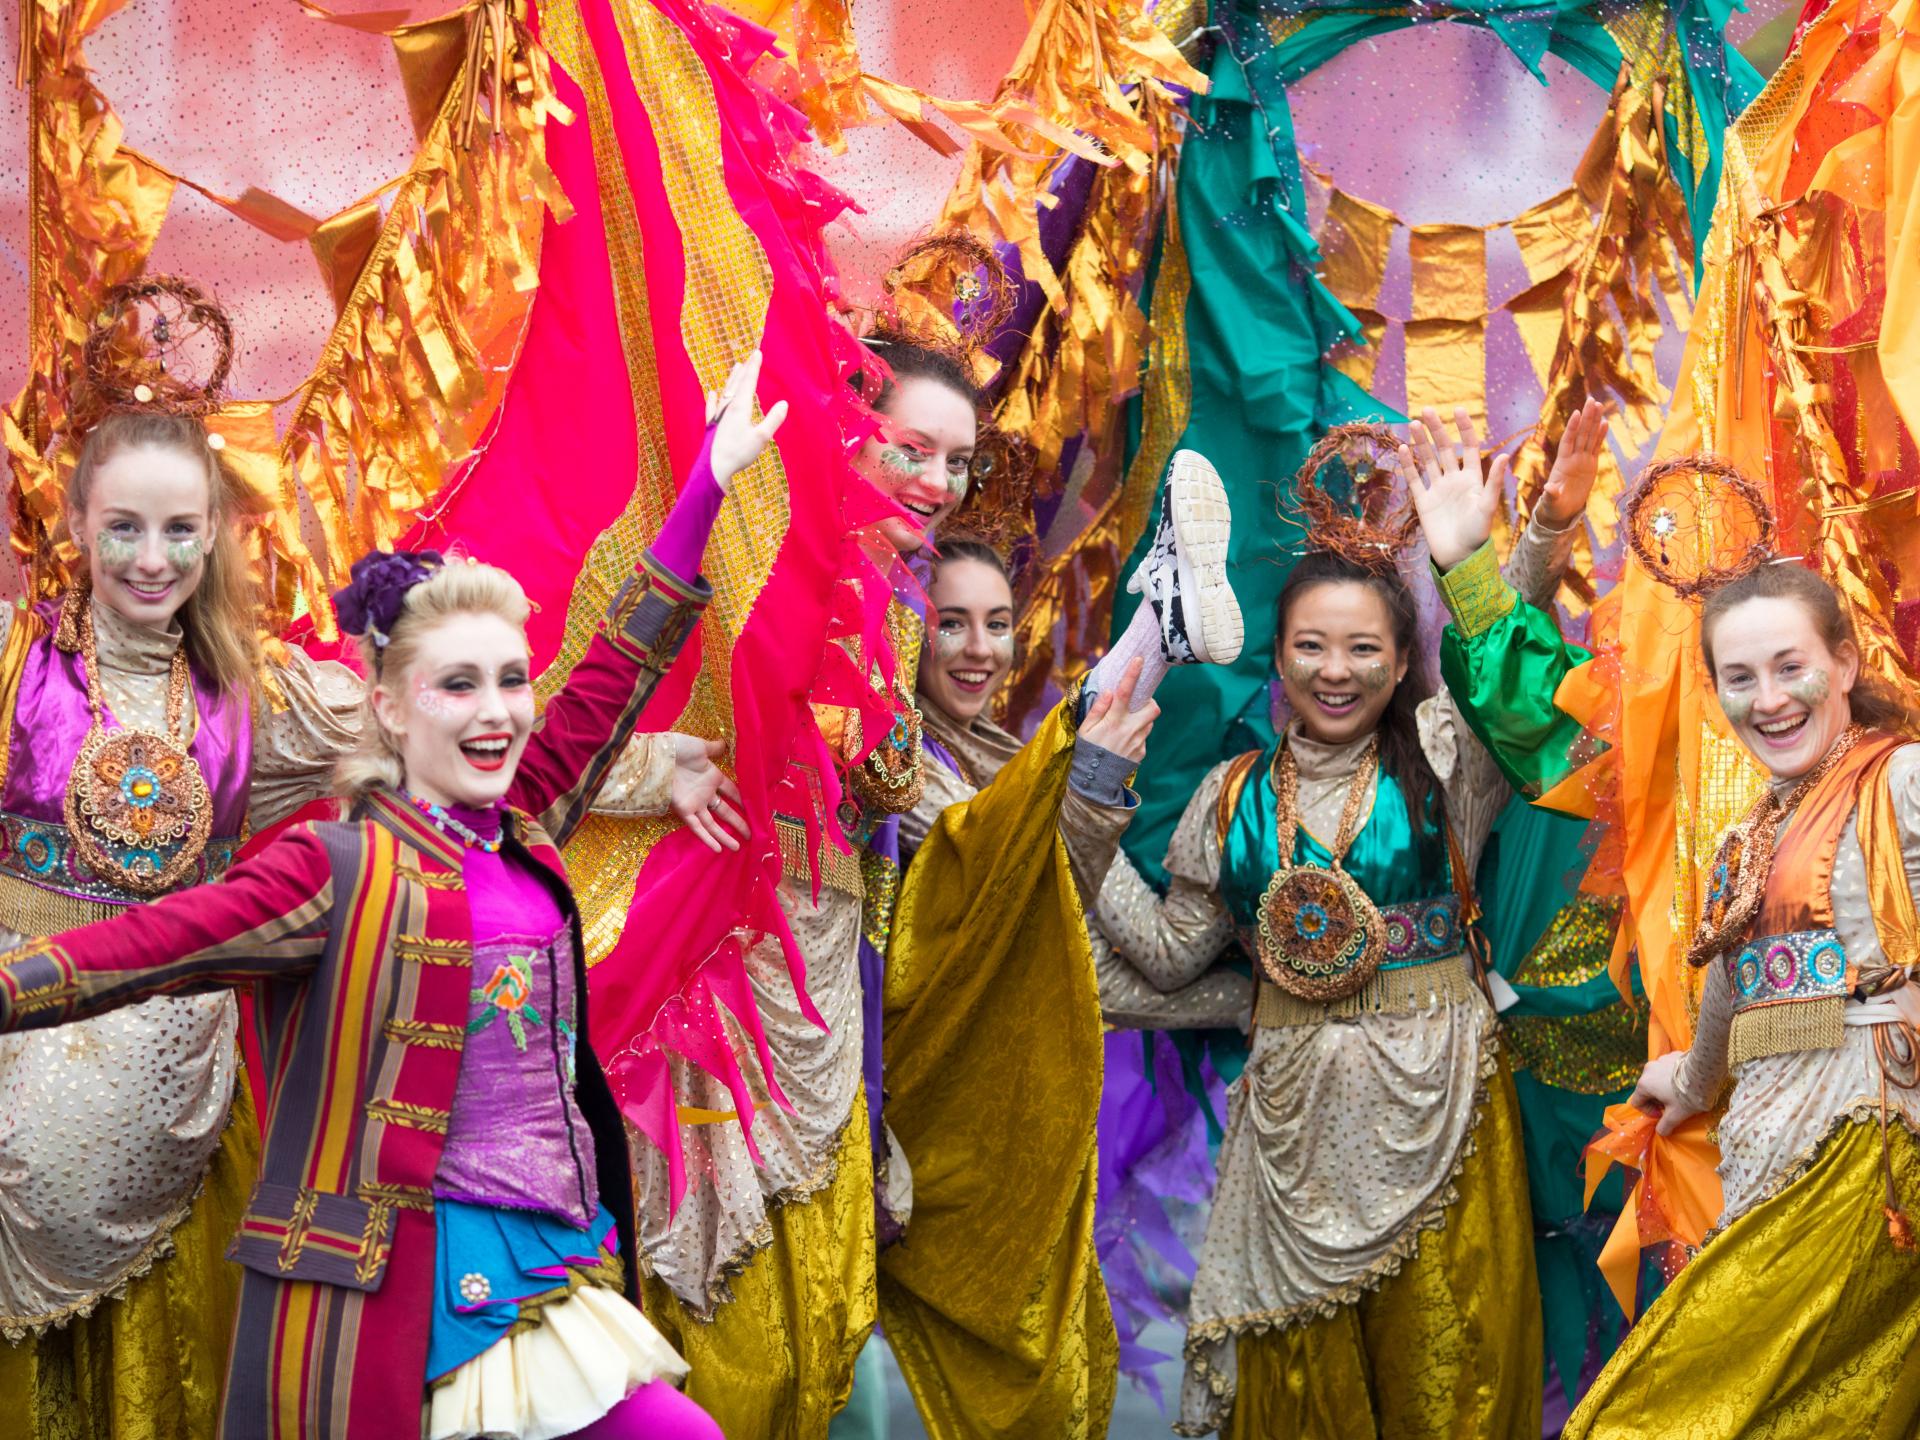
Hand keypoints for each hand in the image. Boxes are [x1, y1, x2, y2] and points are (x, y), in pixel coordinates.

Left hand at [669, 735, 746, 851]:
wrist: (658, 755)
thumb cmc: (678, 748)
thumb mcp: (700, 747)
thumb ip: (714, 748)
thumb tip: (725, 744)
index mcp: (711, 777)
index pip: (731, 791)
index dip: (741, 800)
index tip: (754, 809)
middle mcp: (705, 793)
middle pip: (725, 811)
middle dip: (738, 822)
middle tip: (751, 833)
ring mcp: (695, 804)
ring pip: (713, 824)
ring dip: (725, 836)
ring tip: (738, 847)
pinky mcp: (684, 811)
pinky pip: (698, 827)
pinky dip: (707, 838)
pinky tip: (718, 849)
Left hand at [707, 349, 789, 492]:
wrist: (713, 468)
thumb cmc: (738, 453)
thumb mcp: (761, 438)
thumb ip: (773, 420)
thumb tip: (784, 403)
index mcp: (740, 407)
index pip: (748, 382)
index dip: (754, 367)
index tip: (757, 353)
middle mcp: (728, 407)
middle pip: (737, 383)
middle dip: (745, 369)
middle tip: (749, 357)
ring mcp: (718, 415)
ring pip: (726, 391)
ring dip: (732, 379)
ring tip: (736, 367)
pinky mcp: (712, 425)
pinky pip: (712, 406)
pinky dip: (713, 398)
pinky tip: (713, 393)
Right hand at [1079, 657, 1157, 762]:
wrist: (1096, 782)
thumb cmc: (1087, 752)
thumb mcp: (1085, 729)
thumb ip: (1098, 709)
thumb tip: (1110, 691)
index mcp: (1114, 721)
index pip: (1126, 692)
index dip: (1133, 674)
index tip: (1139, 659)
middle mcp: (1130, 730)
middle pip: (1153, 708)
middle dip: (1149, 703)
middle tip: (1138, 705)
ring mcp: (1139, 742)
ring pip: (1149, 723)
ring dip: (1140, 720)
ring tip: (1124, 728)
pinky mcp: (1142, 752)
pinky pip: (1143, 738)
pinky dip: (1136, 736)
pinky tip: (1122, 744)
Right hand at [1399, 407, 1507, 571]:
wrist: (1458, 557)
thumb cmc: (1477, 533)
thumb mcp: (1487, 506)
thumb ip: (1493, 481)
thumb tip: (1504, 455)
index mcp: (1473, 478)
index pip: (1469, 446)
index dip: (1464, 428)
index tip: (1458, 410)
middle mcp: (1454, 480)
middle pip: (1445, 448)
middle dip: (1436, 430)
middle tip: (1426, 410)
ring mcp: (1438, 489)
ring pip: (1428, 460)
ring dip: (1421, 443)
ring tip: (1413, 424)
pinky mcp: (1423, 502)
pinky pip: (1414, 479)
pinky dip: (1408, 464)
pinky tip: (1403, 448)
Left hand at [1535, 398, 1609, 530]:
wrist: (1563, 510)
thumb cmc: (1554, 505)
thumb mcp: (1552, 500)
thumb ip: (1551, 493)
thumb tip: (1549, 489)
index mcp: (1562, 463)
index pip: (1568, 441)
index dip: (1572, 428)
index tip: (1576, 413)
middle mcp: (1572, 458)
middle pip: (1581, 434)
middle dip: (1586, 417)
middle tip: (1592, 400)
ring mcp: (1582, 459)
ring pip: (1589, 437)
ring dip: (1594, 421)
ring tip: (1599, 405)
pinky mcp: (1590, 464)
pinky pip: (1596, 447)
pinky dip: (1600, 435)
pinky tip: (1605, 423)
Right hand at [1629, 1050, 1697, 1135]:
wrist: (1707, 1072)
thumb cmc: (1688, 1096)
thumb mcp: (1677, 1115)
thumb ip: (1665, 1125)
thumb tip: (1660, 1132)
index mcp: (1645, 1084)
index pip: (1637, 1102)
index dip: (1649, 1112)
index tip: (1663, 1115)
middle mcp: (1648, 1069)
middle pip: (1647, 1089)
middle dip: (1658, 1099)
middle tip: (1673, 1105)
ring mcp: (1661, 1060)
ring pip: (1658, 1077)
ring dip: (1665, 1087)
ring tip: (1681, 1093)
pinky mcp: (1673, 1054)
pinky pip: (1669, 1068)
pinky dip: (1673, 1076)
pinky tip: (1687, 1081)